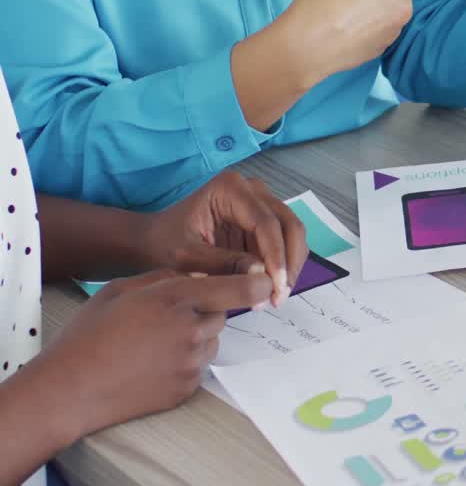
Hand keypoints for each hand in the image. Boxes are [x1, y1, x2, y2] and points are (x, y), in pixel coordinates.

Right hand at [38, 269, 271, 438]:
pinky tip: (152, 363)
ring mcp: (192, 363)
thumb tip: (200, 276)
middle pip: (222, 313)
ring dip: (196, 336)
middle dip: (206, 309)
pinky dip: (185, 361)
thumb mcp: (123, 288)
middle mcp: (192, 330)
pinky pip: (199, 366)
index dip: (259, 282)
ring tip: (154, 342)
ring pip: (211, 340)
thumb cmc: (89, 334)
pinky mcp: (187, 388)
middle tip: (168, 316)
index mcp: (177, 299)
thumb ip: (167, 277)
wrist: (69, 389)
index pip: (243, 288)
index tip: (266, 279)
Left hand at [141, 171, 306, 306]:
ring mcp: (260, 203)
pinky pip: (284, 242)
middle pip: (288, 224)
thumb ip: (224, 264)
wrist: (154, 241)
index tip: (276, 288)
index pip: (266, 223)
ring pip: (292, 233)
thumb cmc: (164, 245)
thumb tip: (262, 276)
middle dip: (288, 262)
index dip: (276, 257)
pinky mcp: (263, 220)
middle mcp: (252, 189)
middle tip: (279, 296)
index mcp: (230, 189)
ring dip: (289, 266)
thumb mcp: (188, 258)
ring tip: (276, 296)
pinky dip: (283, 265)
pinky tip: (272, 287)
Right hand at [232, 0, 465, 128]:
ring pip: (389, 13)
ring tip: (339, 15)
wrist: (305, 48)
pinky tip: (343, 31)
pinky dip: (365, 29)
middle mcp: (402, 3)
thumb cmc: (317, 5)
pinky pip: (381, 31)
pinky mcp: (386, 47)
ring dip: (370, 12)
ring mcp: (396, 28)